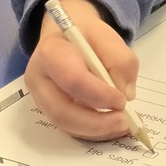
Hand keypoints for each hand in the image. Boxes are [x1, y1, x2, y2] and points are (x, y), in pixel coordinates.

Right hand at [25, 0, 139, 140]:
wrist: (65, 34)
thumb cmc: (87, 35)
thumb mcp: (108, 36)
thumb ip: (121, 61)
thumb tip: (126, 94)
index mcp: (51, 52)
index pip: (73, 80)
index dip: (99, 95)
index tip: (122, 100)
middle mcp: (38, 78)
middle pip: (61, 111)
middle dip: (96, 122)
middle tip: (124, 122)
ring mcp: (39, 97)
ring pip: (63, 124)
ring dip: (95, 130)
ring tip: (121, 125)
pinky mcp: (48, 109)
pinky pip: (67, 126)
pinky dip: (91, 131)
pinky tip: (110, 126)